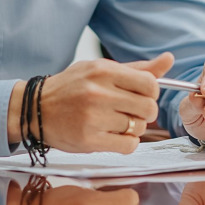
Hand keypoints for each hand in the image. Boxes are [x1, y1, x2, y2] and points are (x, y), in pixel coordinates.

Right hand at [8, 53, 173, 152]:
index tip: (141, 96)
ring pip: (139, 128)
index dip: (151, 93)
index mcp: (103, 71)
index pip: (150, 84)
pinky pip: (128, 146)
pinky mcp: (89, 140)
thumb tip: (169, 59)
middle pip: (149, 108)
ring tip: (116, 123)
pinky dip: (126, 143)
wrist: (34, 109)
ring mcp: (93, 117)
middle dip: (145, 112)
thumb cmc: (72, 87)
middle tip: (131, 112)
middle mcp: (98, 93)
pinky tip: (113, 136)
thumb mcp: (100, 69)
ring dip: (133, 128)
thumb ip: (137, 68)